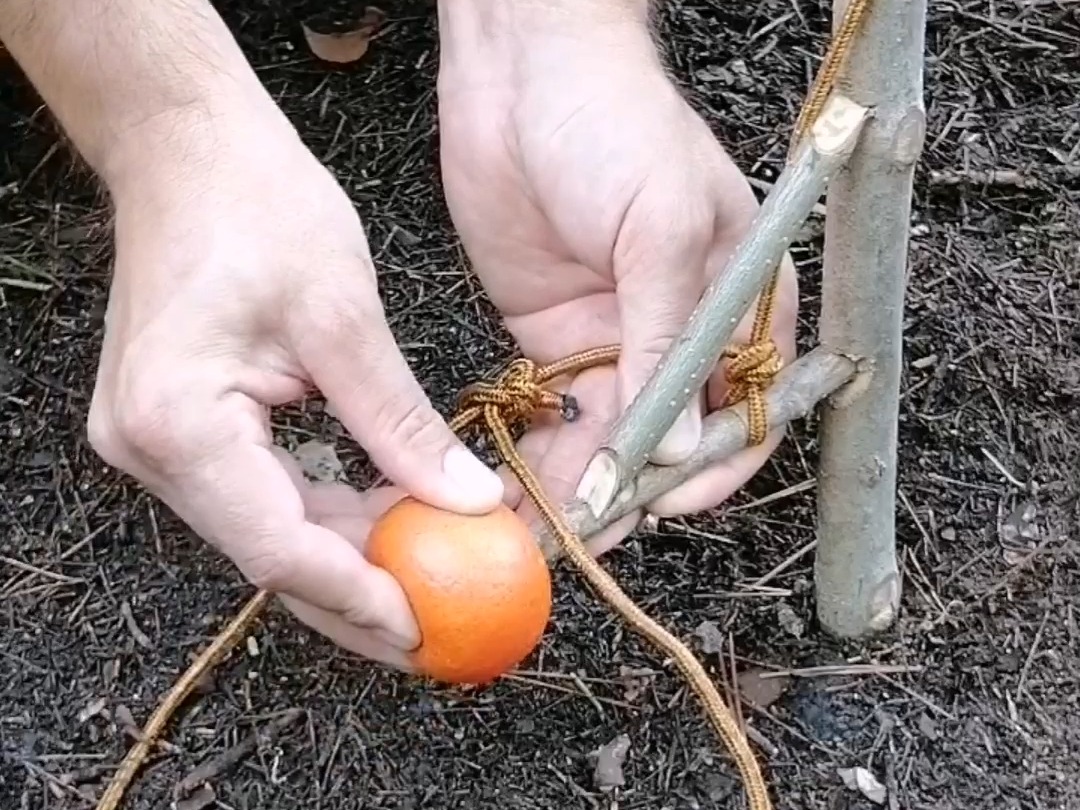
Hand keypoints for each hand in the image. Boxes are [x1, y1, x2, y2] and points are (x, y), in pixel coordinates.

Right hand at [86, 95, 503, 667]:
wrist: (188, 149)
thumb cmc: (254, 204)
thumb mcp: (344, 318)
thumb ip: (402, 424)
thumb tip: (466, 502)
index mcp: (178, 421)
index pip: (278, 544)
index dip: (359, 595)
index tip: (427, 627)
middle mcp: (150, 448)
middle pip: (269, 555)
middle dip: (357, 597)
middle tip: (435, 631)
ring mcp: (158, 443)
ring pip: (268, 531)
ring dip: (348, 557)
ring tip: (426, 581)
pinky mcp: (182, 429)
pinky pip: (261, 495)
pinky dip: (326, 515)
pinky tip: (385, 525)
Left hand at [436, 1, 797, 554]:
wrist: (521, 74)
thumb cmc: (614, 120)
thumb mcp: (658, 224)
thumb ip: (669, 335)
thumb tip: (674, 443)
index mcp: (741, 302)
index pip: (746, 410)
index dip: (710, 468)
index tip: (661, 505)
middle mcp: (683, 333)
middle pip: (670, 441)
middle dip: (630, 491)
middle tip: (587, 535)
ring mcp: (617, 341)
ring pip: (607, 439)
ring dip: (578, 486)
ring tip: (540, 531)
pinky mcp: (556, 341)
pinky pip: (557, 414)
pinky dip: (539, 454)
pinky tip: (517, 489)